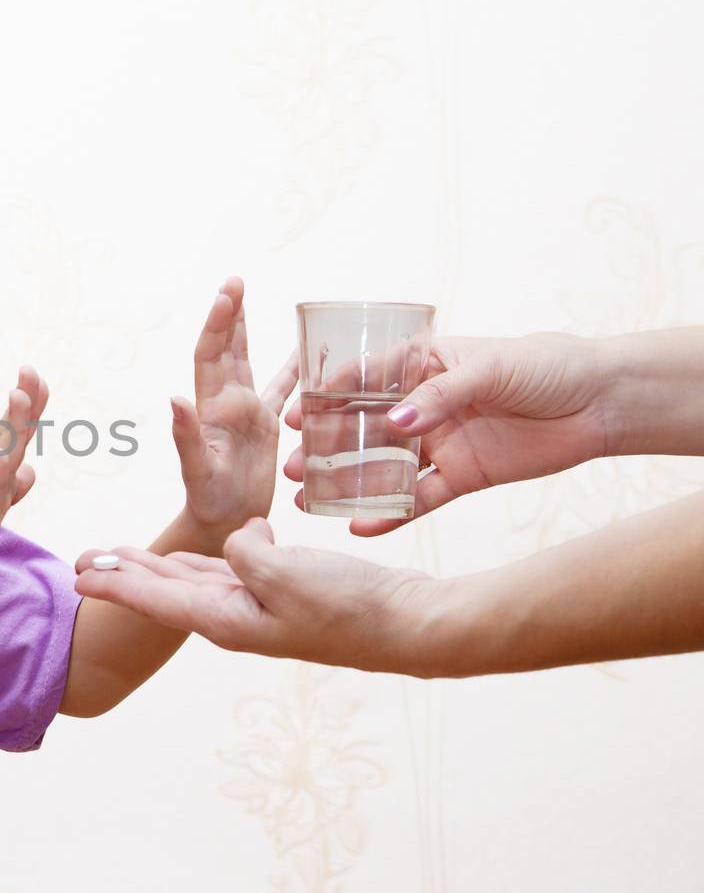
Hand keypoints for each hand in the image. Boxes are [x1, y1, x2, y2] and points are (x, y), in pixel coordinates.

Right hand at [0, 365, 48, 627]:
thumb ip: (9, 492)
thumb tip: (29, 469)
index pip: (12, 440)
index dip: (27, 411)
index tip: (37, 377)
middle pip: (5, 439)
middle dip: (21, 405)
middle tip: (30, 368)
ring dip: (9, 429)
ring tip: (19, 396)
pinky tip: (5, 459)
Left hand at [74, 518, 451, 675]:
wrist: (407, 625)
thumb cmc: (350, 606)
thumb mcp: (287, 572)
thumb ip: (244, 552)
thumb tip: (238, 538)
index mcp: (226, 618)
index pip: (155, 599)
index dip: (113, 585)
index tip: (75, 577)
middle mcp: (233, 616)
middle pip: (163, 591)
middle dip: (120, 576)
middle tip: (78, 562)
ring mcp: (257, 607)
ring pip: (191, 581)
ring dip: (153, 568)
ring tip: (117, 556)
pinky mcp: (280, 592)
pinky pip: (227, 573)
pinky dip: (201, 560)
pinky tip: (196, 552)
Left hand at [173, 277, 298, 539]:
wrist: (222, 525)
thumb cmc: (208, 503)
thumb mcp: (197, 471)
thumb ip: (185, 437)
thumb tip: (175, 400)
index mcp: (211, 408)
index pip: (211, 355)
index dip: (217, 323)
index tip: (226, 293)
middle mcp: (226, 403)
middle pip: (227, 348)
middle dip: (230, 313)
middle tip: (234, 280)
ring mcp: (245, 413)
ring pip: (248, 361)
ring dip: (247, 330)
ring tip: (249, 296)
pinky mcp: (266, 426)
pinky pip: (281, 390)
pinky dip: (292, 370)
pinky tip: (306, 351)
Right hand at [284, 332, 612, 535]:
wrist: (602, 402)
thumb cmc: (547, 366)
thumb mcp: (489, 368)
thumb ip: (441, 396)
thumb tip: (397, 424)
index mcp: (422, 364)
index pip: (362, 380)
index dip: (324, 399)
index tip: (292, 417)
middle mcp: (423, 405)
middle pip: (362, 429)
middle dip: (323, 448)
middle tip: (290, 467)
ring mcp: (439, 444)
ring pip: (382, 467)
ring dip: (345, 484)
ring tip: (308, 500)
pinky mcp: (460, 477)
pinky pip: (417, 499)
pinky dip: (389, 515)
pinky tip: (359, 527)